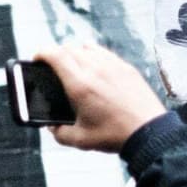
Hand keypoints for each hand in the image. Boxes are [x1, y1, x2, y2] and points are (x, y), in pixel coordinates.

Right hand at [33, 43, 166, 153]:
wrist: (149, 133)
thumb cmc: (115, 135)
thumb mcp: (80, 140)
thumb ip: (59, 133)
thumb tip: (52, 126)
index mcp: (79, 85)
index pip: (54, 54)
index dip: (41, 53)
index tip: (37, 59)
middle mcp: (95, 69)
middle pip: (68, 47)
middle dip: (56, 54)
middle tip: (52, 66)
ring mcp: (112, 66)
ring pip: (86, 47)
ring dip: (75, 52)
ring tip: (73, 65)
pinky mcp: (126, 68)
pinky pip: (104, 52)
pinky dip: (94, 54)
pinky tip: (94, 66)